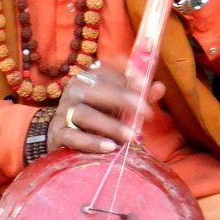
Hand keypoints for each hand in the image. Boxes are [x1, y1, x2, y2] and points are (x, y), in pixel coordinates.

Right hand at [47, 63, 165, 154]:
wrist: (61, 134)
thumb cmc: (97, 115)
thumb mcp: (117, 105)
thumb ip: (138, 96)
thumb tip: (160, 87)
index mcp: (88, 77)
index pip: (106, 72)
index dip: (127, 77)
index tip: (145, 85)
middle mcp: (74, 90)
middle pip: (96, 90)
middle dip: (123, 99)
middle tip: (147, 112)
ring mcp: (64, 112)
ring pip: (85, 115)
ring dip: (111, 125)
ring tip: (131, 136)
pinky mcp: (58, 133)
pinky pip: (73, 137)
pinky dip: (92, 142)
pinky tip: (110, 147)